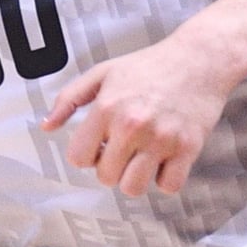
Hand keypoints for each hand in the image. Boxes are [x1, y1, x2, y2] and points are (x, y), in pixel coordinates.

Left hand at [41, 25, 237, 198]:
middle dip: (110, 167)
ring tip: (142, 158)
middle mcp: (132, 126)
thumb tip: (46, 126)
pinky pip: (168, 186)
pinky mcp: (188, 148)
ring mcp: (161, 139)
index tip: (100, 144)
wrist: (200, 59)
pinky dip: (165, 179)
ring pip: (133, 188)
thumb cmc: (149, 65)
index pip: (78, 157)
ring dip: (135, 178)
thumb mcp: (103, 72)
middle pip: (105, 177)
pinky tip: (165, 160)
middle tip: (123, 149)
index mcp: (107, 108)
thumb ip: (70, 98)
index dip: (86, 154)